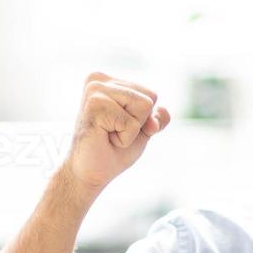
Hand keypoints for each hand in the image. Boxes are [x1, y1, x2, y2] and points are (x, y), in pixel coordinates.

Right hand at [64, 72, 170, 191]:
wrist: (89, 173)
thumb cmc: (113, 151)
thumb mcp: (142, 131)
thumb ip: (156, 117)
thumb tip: (163, 109)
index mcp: (108, 80)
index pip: (150, 94)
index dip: (143, 119)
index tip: (119, 128)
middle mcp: (99, 79)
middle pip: (150, 97)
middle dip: (138, 123)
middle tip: (112, 133)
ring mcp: (94, 90)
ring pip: (144, 106)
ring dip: (131, 130)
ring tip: (108, 134)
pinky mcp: (94, 104)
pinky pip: (132, 122)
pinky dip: (124, 138)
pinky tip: (104, 138)